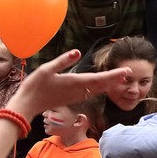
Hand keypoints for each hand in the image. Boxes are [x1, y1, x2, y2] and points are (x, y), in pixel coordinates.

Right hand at [9, 50, 132, 120]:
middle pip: (101, 85)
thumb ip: (62, 61)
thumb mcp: (46, 69)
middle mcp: (77, 90)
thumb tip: (77, 52)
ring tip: (119, 80)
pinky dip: (99, 89)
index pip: (98, 78)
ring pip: (96, 90)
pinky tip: (101, 87)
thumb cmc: (34, 86)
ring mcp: (74, 96)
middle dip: (115, 79)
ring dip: (108, 84)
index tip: (127, 71)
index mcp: (74, 82)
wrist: (27, 105)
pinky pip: (89, 93)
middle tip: (128, 73)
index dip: (114, 75)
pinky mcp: (70, 98)